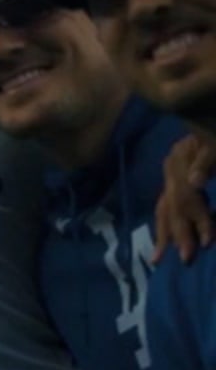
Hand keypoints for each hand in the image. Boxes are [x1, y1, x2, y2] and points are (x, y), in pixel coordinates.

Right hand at [155, 133, 214, 263]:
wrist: (199, 108)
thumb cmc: (210, 132)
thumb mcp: (212, 146)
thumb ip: (205, 163)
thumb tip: (194, 183)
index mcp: (181, 160)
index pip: (187, 198)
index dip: (199, 220)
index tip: (208, 243)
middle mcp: (170, 169)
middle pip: (171, 207)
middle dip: (178, 236)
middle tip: (186, 260)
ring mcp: (170, 173)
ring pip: (163, 208)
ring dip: (164, 235)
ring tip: (158, 258)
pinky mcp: (173, 177)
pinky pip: (164, 205)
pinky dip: (164, 223)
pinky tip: (164, 238)